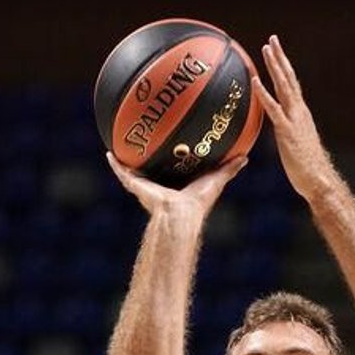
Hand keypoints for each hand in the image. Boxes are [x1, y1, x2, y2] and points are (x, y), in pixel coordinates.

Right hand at [106, 152, 247, 220]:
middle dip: (147, 157)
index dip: (172, 159)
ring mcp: (146, 187)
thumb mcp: (216, 180)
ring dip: (127, 159)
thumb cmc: (199, 203)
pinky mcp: (137, 187)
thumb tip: (245, 156)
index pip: (172, 171)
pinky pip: (123, 174)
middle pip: (151, 169)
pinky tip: (109, 152)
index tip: (172, 147)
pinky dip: (115, 165)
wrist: (181, 215)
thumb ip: (229, 169)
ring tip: (119, 142)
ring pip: (134, 171)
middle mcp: (159, 187)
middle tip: (143, 139)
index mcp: (176, 186)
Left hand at [253, 34, 339, 201]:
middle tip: (272, 39)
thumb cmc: (307, 168)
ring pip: (284, 86)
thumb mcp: (295, 146)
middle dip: (280, 58)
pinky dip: (264, 93)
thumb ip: (287, 133)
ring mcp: (294, 120)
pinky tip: (256, 81)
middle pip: (289, 78)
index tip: (277, 52)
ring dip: (274, 66)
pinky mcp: (287, 131)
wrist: (318, 180)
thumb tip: (279, 131)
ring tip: (266, 48)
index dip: (284, 68)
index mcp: (301, 114)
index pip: (291, 85)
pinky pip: (274, 109)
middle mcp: (299, 112)